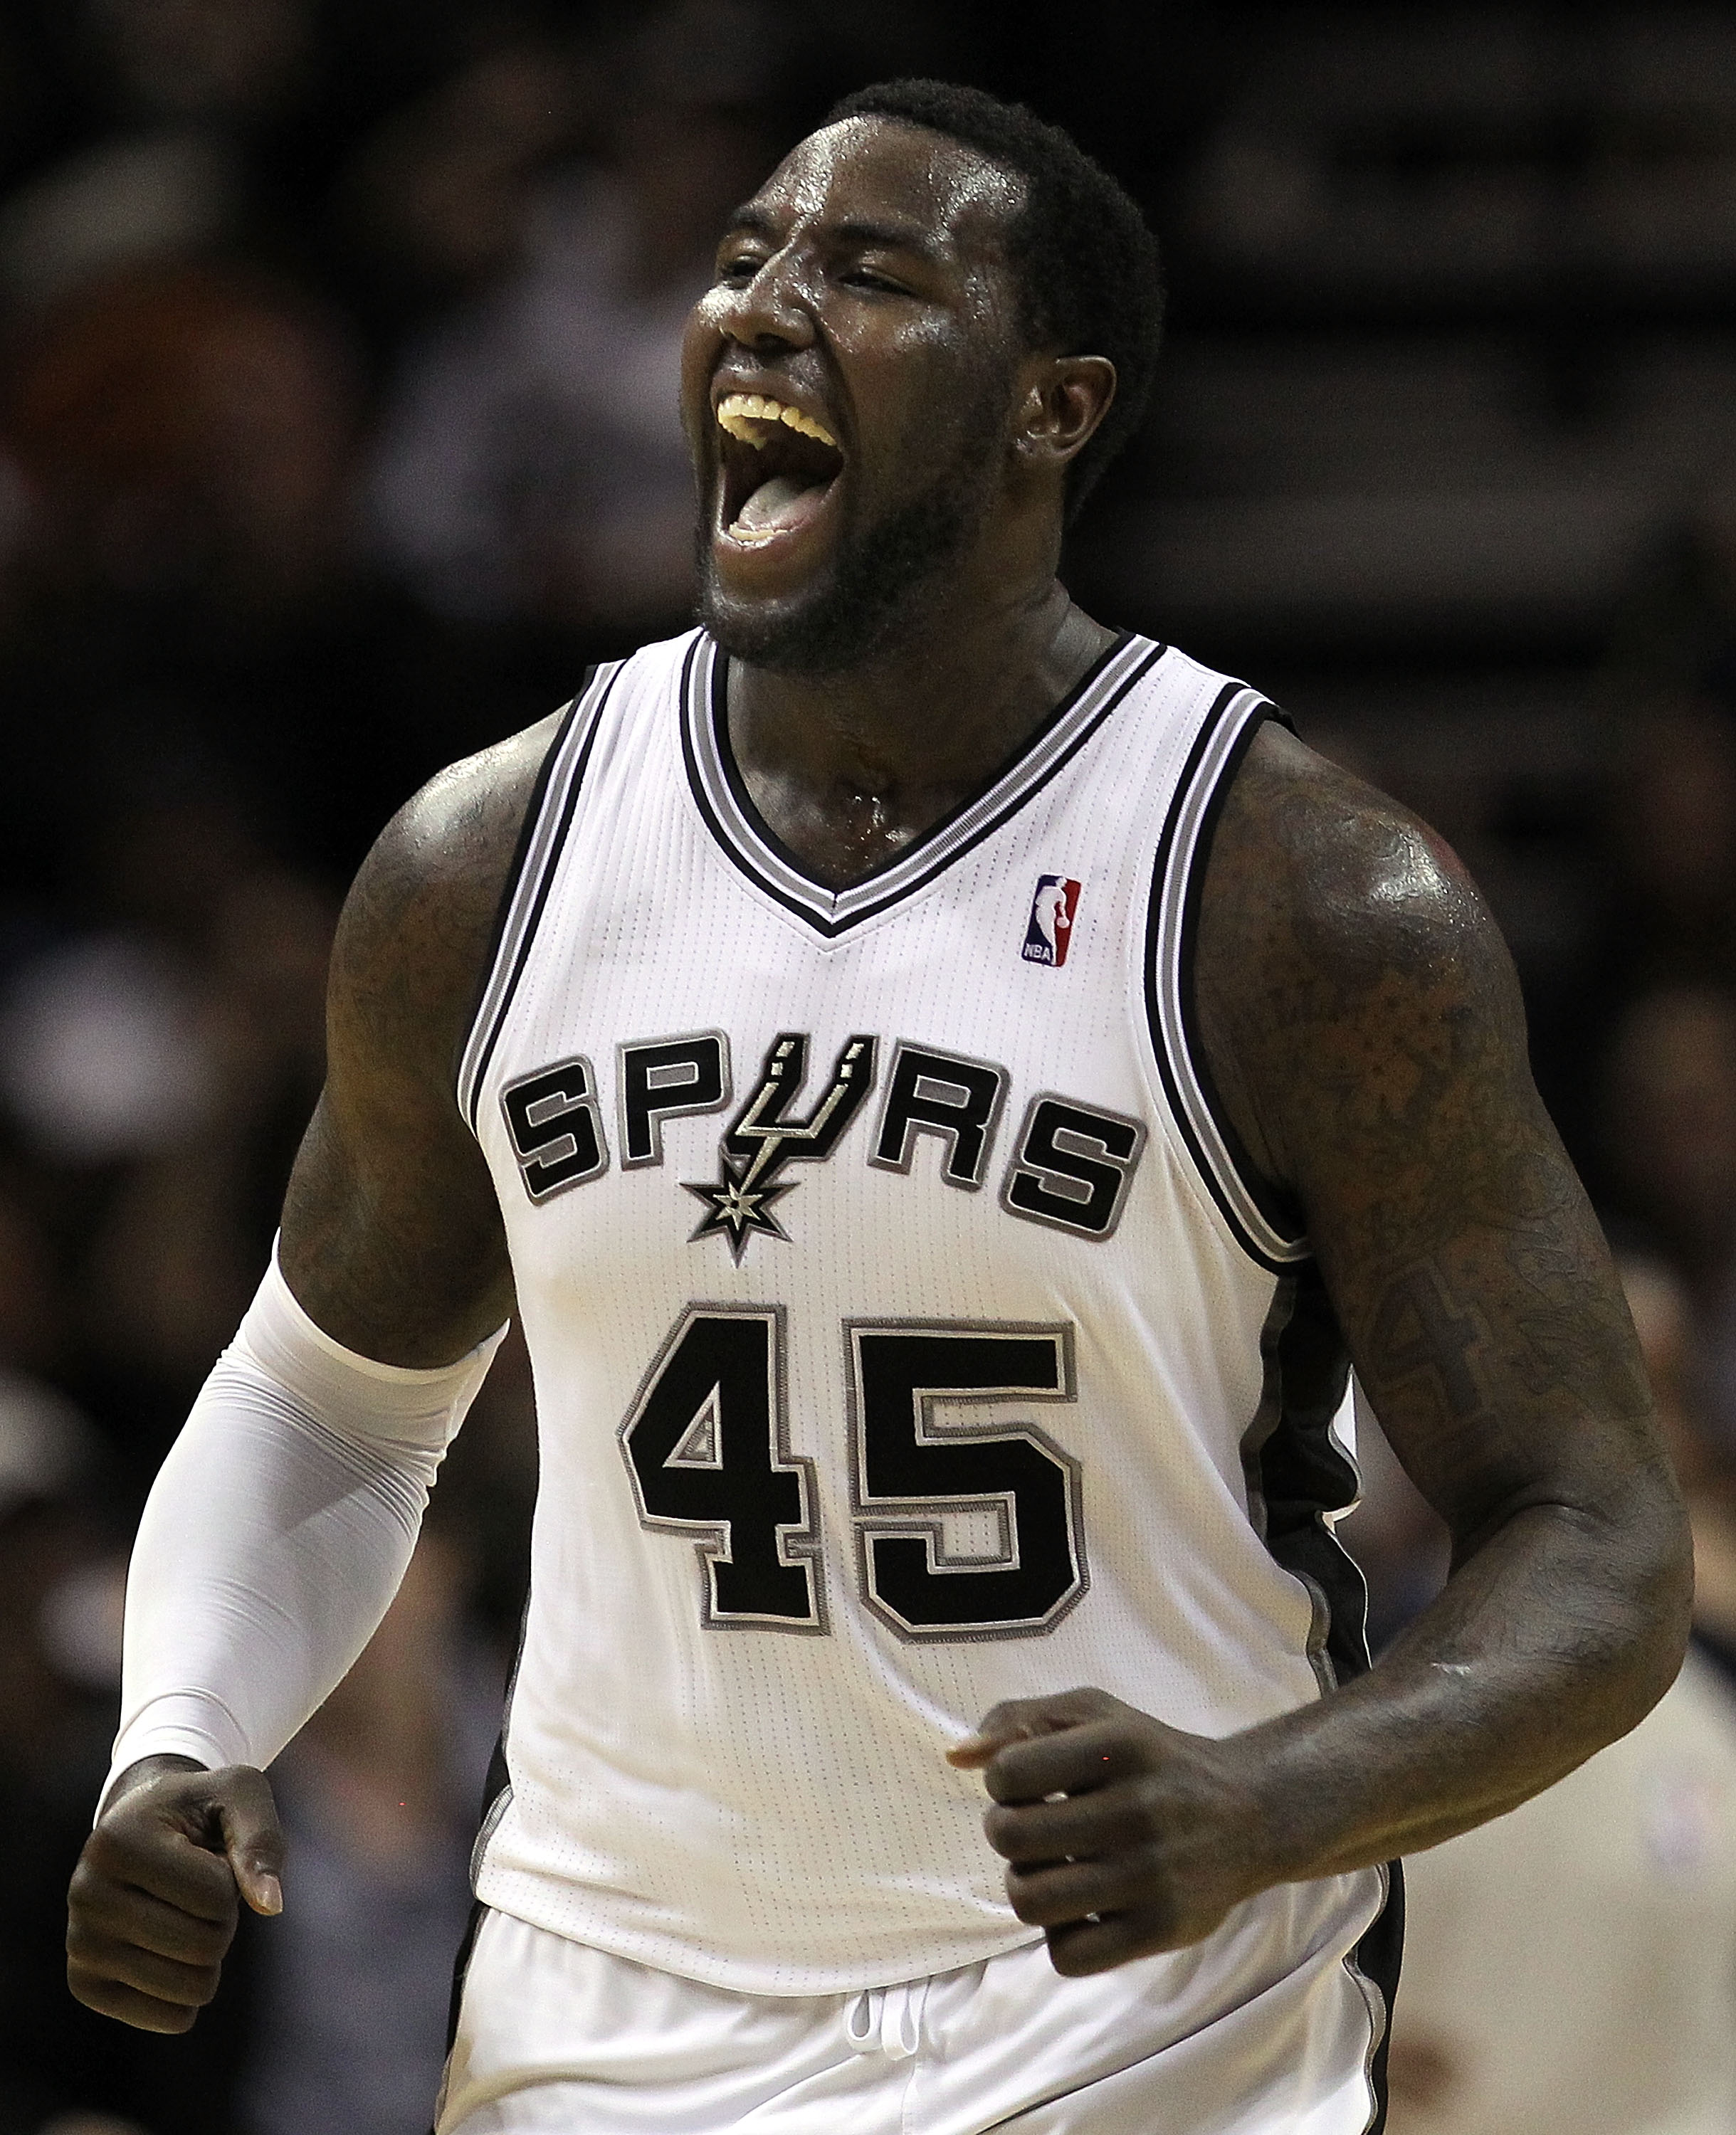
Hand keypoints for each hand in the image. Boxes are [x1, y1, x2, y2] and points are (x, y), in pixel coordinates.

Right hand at [67, 1757, 283, 2032]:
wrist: (140, 1825)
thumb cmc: (199, 1808)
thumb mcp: (238, 1795)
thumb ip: (260, 1840)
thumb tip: (270, 1906)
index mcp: (117, 1842)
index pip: (214, 1895)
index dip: (233, 1880)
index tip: (209, 1857)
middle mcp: (86, 1894)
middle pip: (204, 1945)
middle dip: (224, 1920)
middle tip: (199, 1890)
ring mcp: (80, 1945)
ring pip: (191, 1988)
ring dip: (209, 1956)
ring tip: (184, 1914)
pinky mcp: (85, 1985)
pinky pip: (171, 2019)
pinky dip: (192, 1992)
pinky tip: (170, 1950)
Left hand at [949, 1687, 1270, 1975]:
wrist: (1250, 1815)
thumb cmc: (1152, 1759)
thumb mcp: (1095, 1714)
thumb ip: (1019, 1720)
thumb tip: (956, 1757)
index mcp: (1120, 1746)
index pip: (1009, 1772)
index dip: (1002, 1780)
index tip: (1029, 1783)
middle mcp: (1140, 1808)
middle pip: (1010, 1837)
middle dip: (1007, 1831)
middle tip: (1035, 1828)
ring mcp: (1154, 1874)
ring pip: (1030, 1899)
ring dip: (1025, 1884)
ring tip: (1051, 1868)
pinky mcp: (1162, 1931)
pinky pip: (1066, 1954)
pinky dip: (1060, 1934)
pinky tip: (1082, 1906)